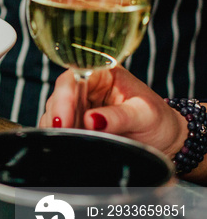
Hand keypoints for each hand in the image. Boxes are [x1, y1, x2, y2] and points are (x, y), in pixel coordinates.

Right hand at [39, 66, 186, 157]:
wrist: (164, 140)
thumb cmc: (158, 120)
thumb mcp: (145, 115)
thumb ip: (119, 116)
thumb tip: (91, 120)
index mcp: (103, 74)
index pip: (74, 77)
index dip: (64, 96)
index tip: (64, 119)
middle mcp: (87, 87)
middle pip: (59, 95)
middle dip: (58, 115)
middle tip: (62, 133)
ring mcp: (79, 106)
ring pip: (55, 112)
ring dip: (57, 127)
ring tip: (66, 141)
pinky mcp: (76, 124)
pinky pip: (59, 128)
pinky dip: (58, 136)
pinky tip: (64, 144)